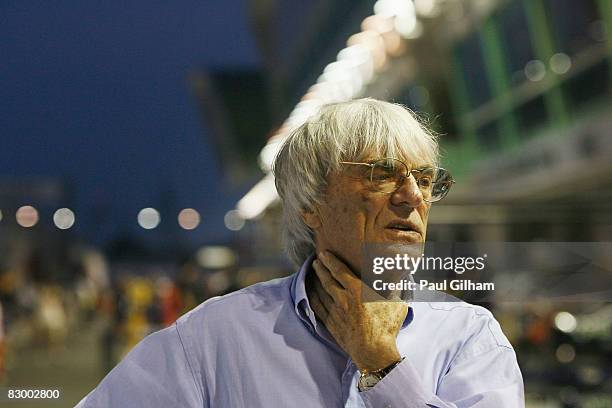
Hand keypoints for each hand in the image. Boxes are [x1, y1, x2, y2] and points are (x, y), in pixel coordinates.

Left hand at [309, 251, 407, 371]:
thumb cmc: (386, 327)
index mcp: (357, 290)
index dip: (330, 260)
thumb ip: (394, 288)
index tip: (323, 253)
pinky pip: (318, 308)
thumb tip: (400, 277)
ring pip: (320, 292)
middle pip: (327, 279)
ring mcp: (335, 312)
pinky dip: (313, 298)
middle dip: (320, 268)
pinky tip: (311, 294)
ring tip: (313, 274)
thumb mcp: (396, 303)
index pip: (339, 270)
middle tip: (316, 260)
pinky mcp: (331, 324)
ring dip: (316, 281)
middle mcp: (342, 298)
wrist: (374, 351)